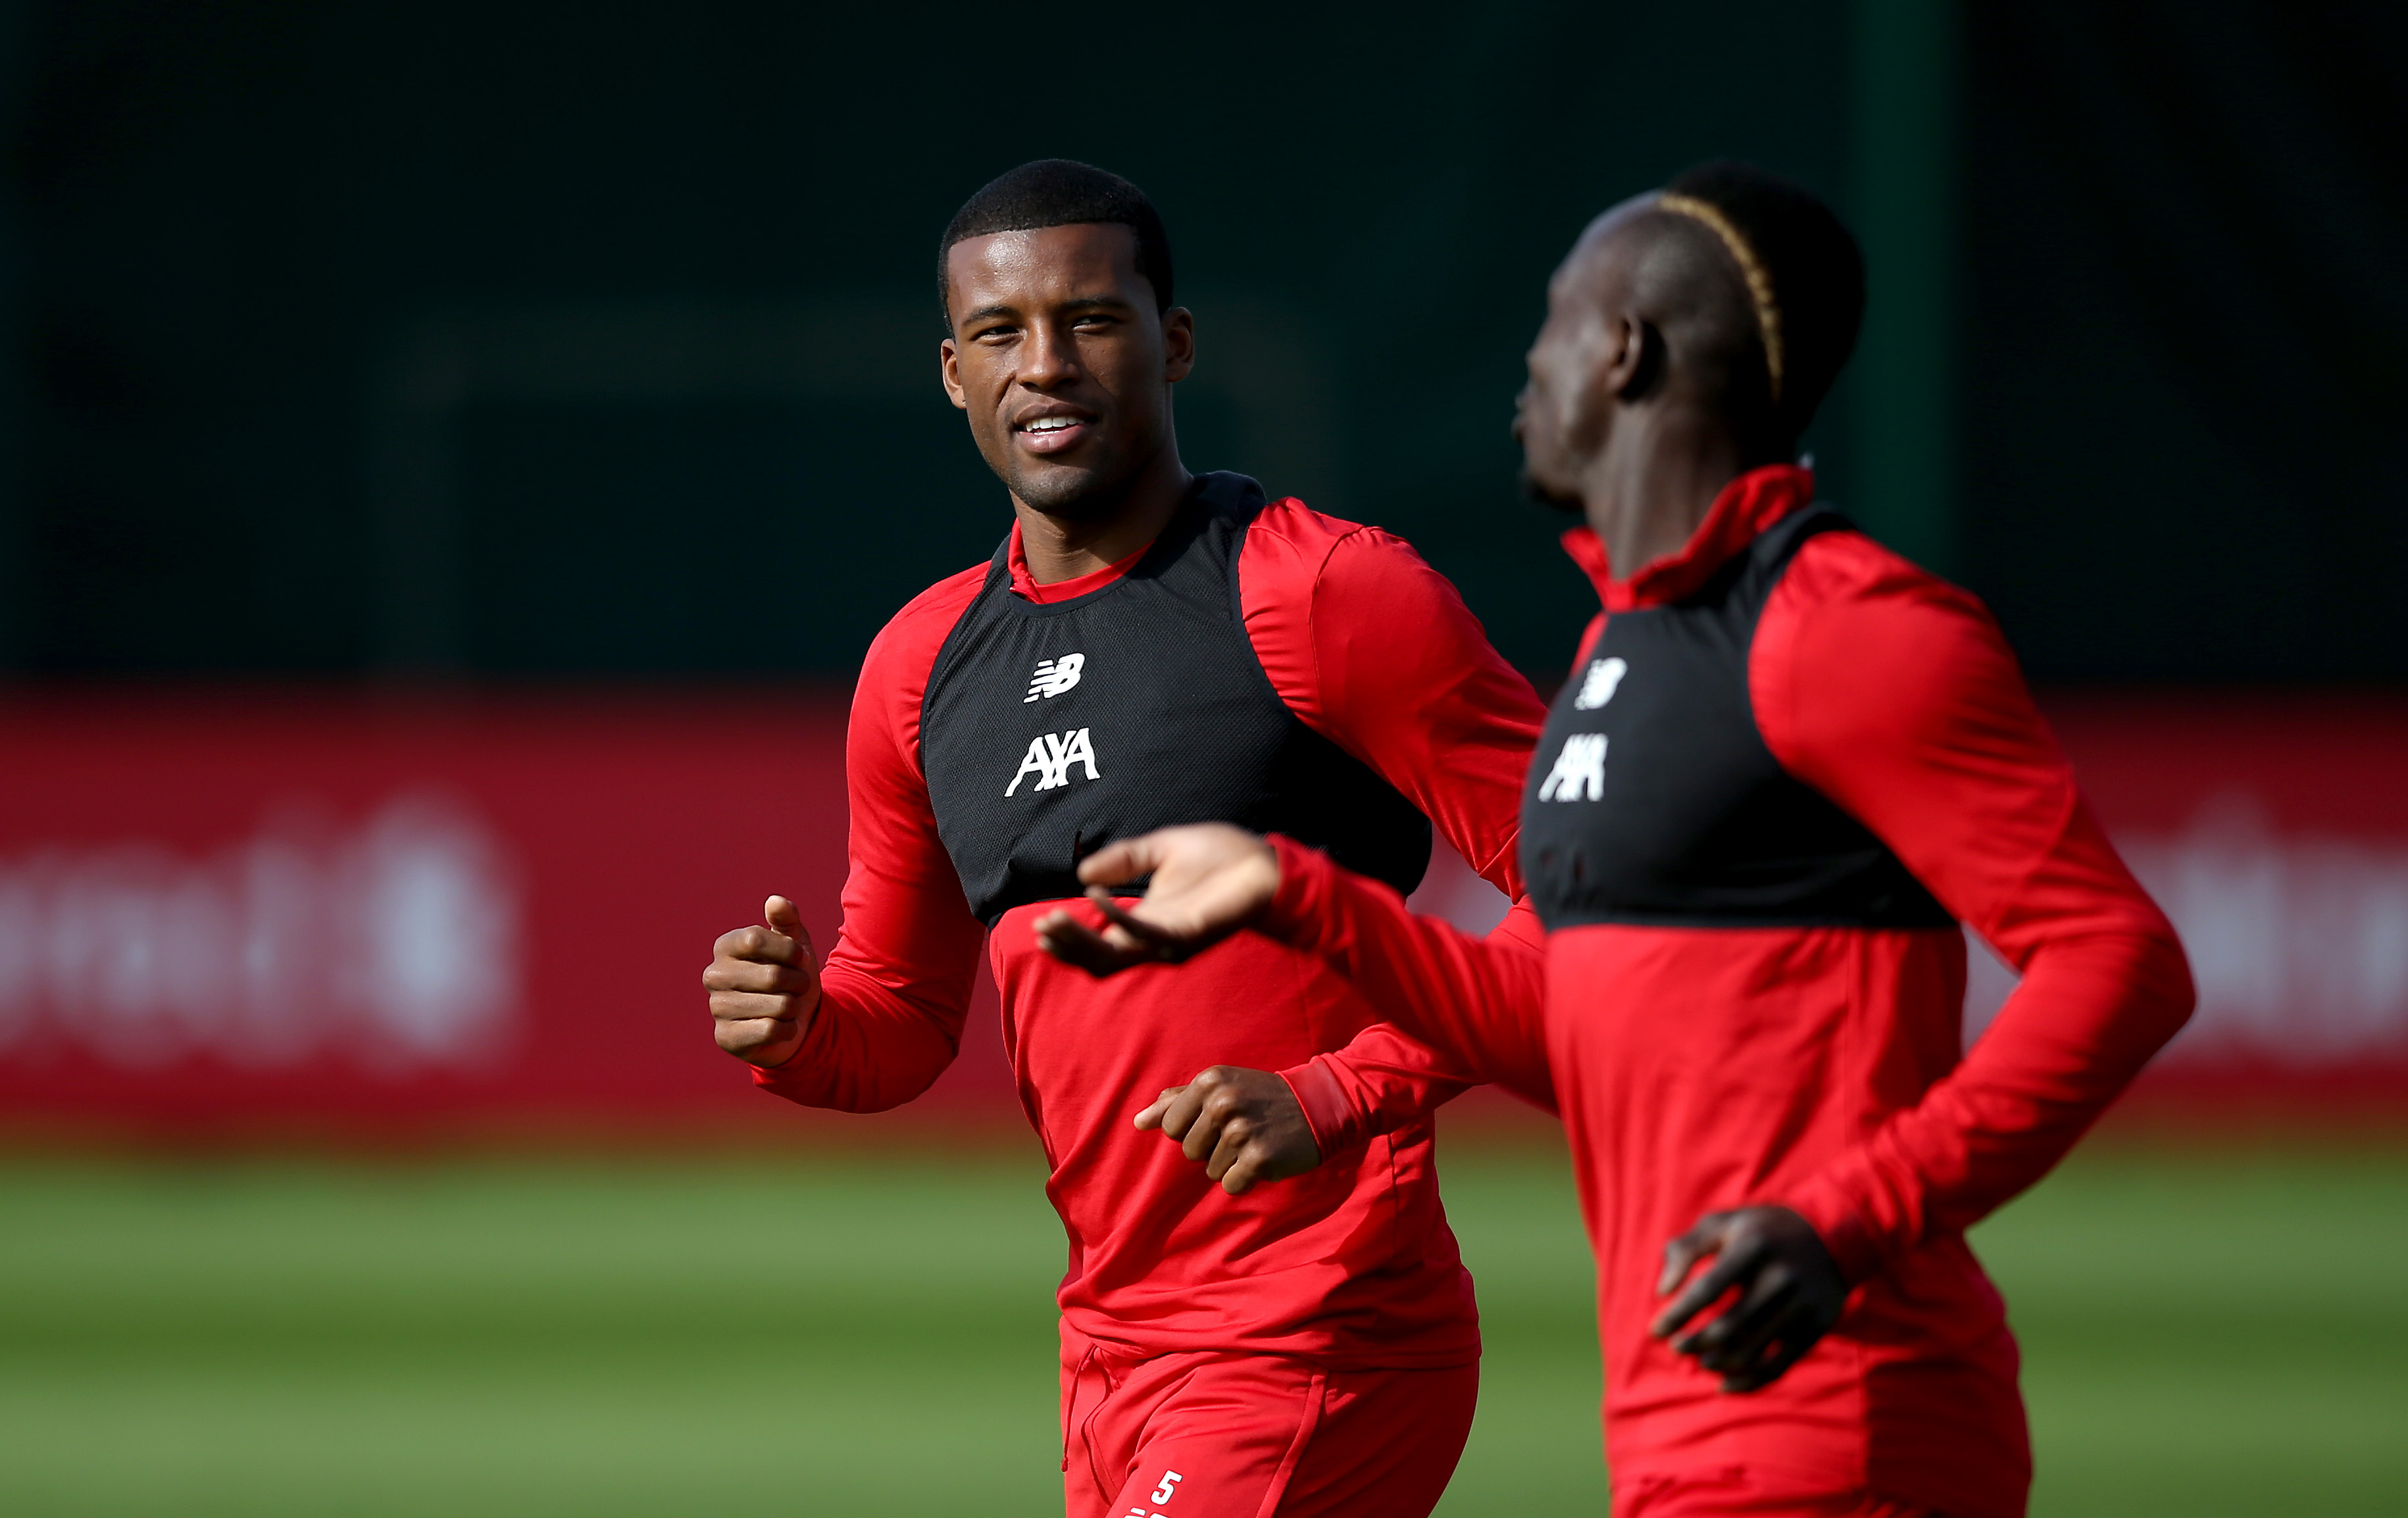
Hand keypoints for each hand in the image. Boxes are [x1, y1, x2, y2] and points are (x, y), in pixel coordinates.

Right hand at [702, 895, 821, 1067]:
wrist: (797, 1019)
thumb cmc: (792, 975)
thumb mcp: (796, 944)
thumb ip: (787, 920)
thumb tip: (775, 901)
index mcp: (725, 946)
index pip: (756, 939)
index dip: (789, 951)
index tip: (798, 958)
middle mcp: (713, 975)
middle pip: (772, 976)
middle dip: (798, 982)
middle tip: (797, 986)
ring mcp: (716, 1008)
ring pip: (778, 1005)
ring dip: (795, 1007)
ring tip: (788, 1006)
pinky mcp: (725, 1037)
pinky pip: (771, 1030)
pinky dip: (788, 1029)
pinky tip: (781, 1027)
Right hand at [1032, 824, 1278, 975]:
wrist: (1265, 860)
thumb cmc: (1221, 856)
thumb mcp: (1160, 849)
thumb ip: (1123, 859)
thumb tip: (1082, 873)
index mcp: (1147, 923)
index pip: (1098, 945)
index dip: (1068, 940)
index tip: (1040, 924)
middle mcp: (1155, 940)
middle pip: (1100, 959)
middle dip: (1067, 945)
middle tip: (1040, 927)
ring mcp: (1172, 941)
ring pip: (1116, 956)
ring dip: (1082, 940)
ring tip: (1055, 918)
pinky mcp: (1189, 933)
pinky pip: (1145, 933)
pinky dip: (1117, 917)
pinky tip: (1096, 897)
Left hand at [1135, 1066, 1321, 1194]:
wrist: (1317, 1106)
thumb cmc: (1262, 1097)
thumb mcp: (1221, 1086)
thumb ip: (1177, 1101)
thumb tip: (1138, 1122)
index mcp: (1209, 1082)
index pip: (1171, 1127)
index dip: (1192, 1131)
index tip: (1218, 1122)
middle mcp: (1222, 1103)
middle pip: (1189, 1151)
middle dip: (1212, 1149)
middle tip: (1242, 1132)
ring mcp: (1240, 1131)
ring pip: (1211, 1171)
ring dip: (1232, 1163)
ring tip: (1255, 1142)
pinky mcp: (1259, 1158)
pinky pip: (1232, 1185)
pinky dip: (1246, 1178)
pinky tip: (1264, 1159)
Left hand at [1650, 1205, 1846, 1392]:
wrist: (1831, 1235)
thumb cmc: (1761, 1231)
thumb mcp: (1724, 1224)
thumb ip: (1686, 1248)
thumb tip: (1662, 1290)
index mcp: (1753, 1248)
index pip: (1707, 1290)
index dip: (1678, 1315)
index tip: (1656, 1331)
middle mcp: (1780, 1277)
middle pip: (1728, 1326)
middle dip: (1694, 1343)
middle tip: (1677, 1347)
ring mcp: (1801, 1305)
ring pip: (1750, 1351)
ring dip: (1717, 1363)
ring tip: (1700, 1360)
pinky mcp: (1815, 1328)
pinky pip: (1778, 1366)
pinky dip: (1747, 1381)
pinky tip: (1724, 1383)